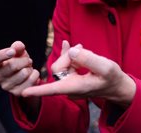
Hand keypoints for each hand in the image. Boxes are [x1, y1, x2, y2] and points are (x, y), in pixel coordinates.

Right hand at [0, 41, 39, 95]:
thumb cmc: (17, 60)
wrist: (21, 77)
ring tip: (28, 68)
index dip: (3, 54)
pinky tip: (32, 74)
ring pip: (24, 73)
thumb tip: (19, 46)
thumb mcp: (17, 52)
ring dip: (30, 68)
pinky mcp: (16, 93)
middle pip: (13, 65)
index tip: (12, 51)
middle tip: (28, 60)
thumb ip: (17, 47)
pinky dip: (35, 75)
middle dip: (25, 60)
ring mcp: (6, 86)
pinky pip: (31, 81)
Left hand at [21, 41, 135, 108]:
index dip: (38, 90)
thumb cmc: (113, 78)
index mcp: (75, 87)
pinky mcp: (71, 76)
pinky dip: (70, 55)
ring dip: (71, 55)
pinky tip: (77, 48)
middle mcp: (69, 86)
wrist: (117, 85)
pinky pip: (64, 63)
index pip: (52, 90)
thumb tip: (71, 51)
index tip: (23, 93)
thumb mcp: (105, 67)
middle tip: (82, 49)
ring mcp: (69, 82)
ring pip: (61, 64)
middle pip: (57, 67)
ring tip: (84, 50)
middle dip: (67, 56)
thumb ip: (88, 58)